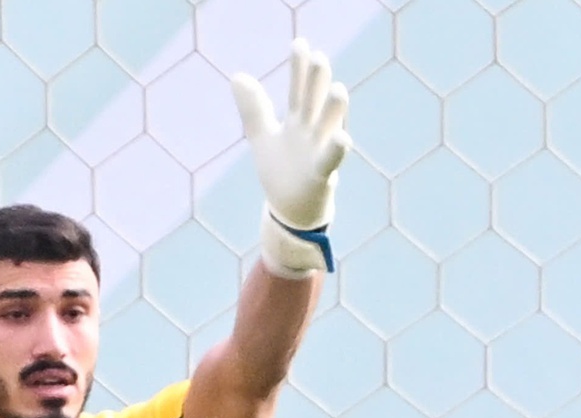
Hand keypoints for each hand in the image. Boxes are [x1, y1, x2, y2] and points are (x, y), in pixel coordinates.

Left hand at [230, 39, 351, 276]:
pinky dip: (337, 150)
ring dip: (334, 111)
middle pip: (315, 103)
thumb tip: (237, 75)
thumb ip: (253, 108)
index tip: (299, 42)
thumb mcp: (262, 137)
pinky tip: (343, 137)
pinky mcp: (322, 175)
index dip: (298, 69)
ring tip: (338, 88)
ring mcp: (319, 152)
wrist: (290, 210)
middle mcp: (313, 132)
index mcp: (298, 122)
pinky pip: (331, 160)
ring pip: (329, 127)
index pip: (298, 90)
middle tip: (319, 57)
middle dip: (318, 83)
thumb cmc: (282, 172)